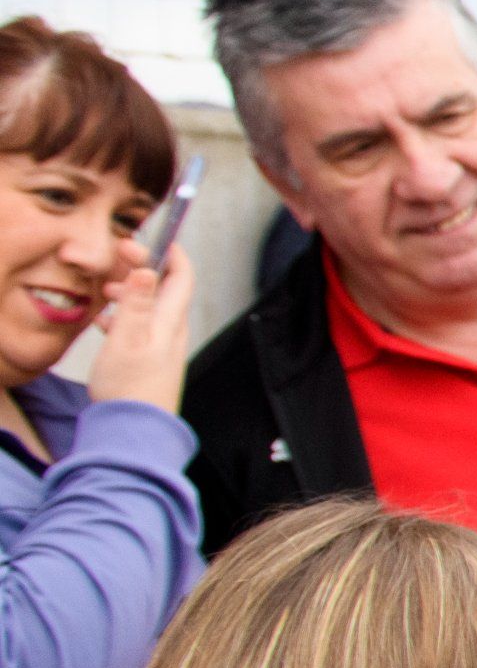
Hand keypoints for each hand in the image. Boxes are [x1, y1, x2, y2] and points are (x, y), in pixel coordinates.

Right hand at [83, 239, 190, 413]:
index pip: (182, 277)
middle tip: (118, 258)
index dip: (171, 253)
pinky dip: (122, 316)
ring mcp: (161, 347)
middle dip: (143, 268)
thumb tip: (146, 269)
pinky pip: (138, 328)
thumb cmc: (130, 388)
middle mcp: (171, 333)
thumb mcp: (127, 339)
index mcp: (170, 322)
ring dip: (129, 292)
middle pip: (164, 289)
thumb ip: (135, 303)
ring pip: (148, 308)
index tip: (153, 236)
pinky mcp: (148, 361)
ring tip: (106, 290)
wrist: (133, 431)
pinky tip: (104, 321)